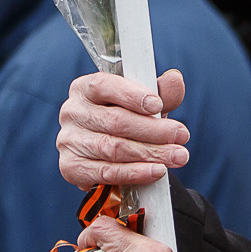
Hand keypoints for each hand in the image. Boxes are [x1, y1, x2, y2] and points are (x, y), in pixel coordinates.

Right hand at [56, 69, 190, 187]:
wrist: (111, 156)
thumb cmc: (127, 121)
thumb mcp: (144, 104)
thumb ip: (161, 92)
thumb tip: (175, 79)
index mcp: (85, 88)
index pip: (104, 86)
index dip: (131, 95)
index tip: (157, 105)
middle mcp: (72, 112)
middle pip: (115, 121)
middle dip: (154, 130)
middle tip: (181, 135)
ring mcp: (69, 141)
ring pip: (113, 148)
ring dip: (150, 153)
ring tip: (177, 156)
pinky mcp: (71, 167)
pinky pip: (107, 172)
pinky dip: (135, 173)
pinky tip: (157, 171)